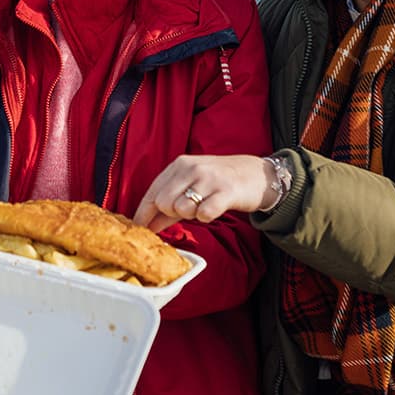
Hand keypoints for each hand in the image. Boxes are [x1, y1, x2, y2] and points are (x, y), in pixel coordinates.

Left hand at [133, 154, 275, 232]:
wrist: (256, 175)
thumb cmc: (219, 181)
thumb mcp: (192, 185)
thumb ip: (170, 204)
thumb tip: (146, 225)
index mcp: (179, 165)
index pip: (152, 192)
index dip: (142, 214)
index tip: (137, 229)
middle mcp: (191, 169)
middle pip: (163, 202)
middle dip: (170, 214)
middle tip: (187, 212)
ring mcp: (208, 179)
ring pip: (181, 209)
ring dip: (191, 215)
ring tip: (203, 206)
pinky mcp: (225, 192)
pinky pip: (204, 214)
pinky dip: (206, 217)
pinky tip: (213, 209)